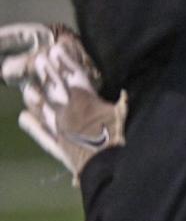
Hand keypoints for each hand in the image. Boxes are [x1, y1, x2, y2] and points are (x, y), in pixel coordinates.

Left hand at [1, 25, 124, 181]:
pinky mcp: (60, 147)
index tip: (58, 48)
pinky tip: (23, 117)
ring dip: (37, 96)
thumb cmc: (121, 140)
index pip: (75, 76)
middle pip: (57, 89)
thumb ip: (125, 101)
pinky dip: (32, 125)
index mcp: (87, 102)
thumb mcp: (127, 116)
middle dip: (50, 73)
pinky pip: (42, 133)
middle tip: (41, 58)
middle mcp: (69, 114)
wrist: (108, 173)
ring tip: (28, 86)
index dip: (67, 61)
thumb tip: (127, 89)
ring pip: (44, 109)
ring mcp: (61, 131)